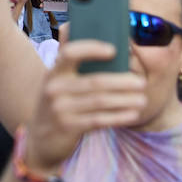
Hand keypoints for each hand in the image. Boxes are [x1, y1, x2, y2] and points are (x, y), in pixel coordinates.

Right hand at [24, 37, 145, 170]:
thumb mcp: (57, 83)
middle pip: (95, 82)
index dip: (91, 49)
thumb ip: (72, 64)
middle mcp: (54, 89)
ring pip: (100, 102)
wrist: (40, 139)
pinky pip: (99, 120)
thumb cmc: (57, 105)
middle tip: (141, 83)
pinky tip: (132, 114)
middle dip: (122, 82)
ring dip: (125, 100)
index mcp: (53, 72)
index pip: (70, 53)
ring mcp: (59, 109)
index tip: (113, 50)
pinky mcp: (68, 127)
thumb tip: (99, 42)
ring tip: (142, 100)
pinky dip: (118, 117)